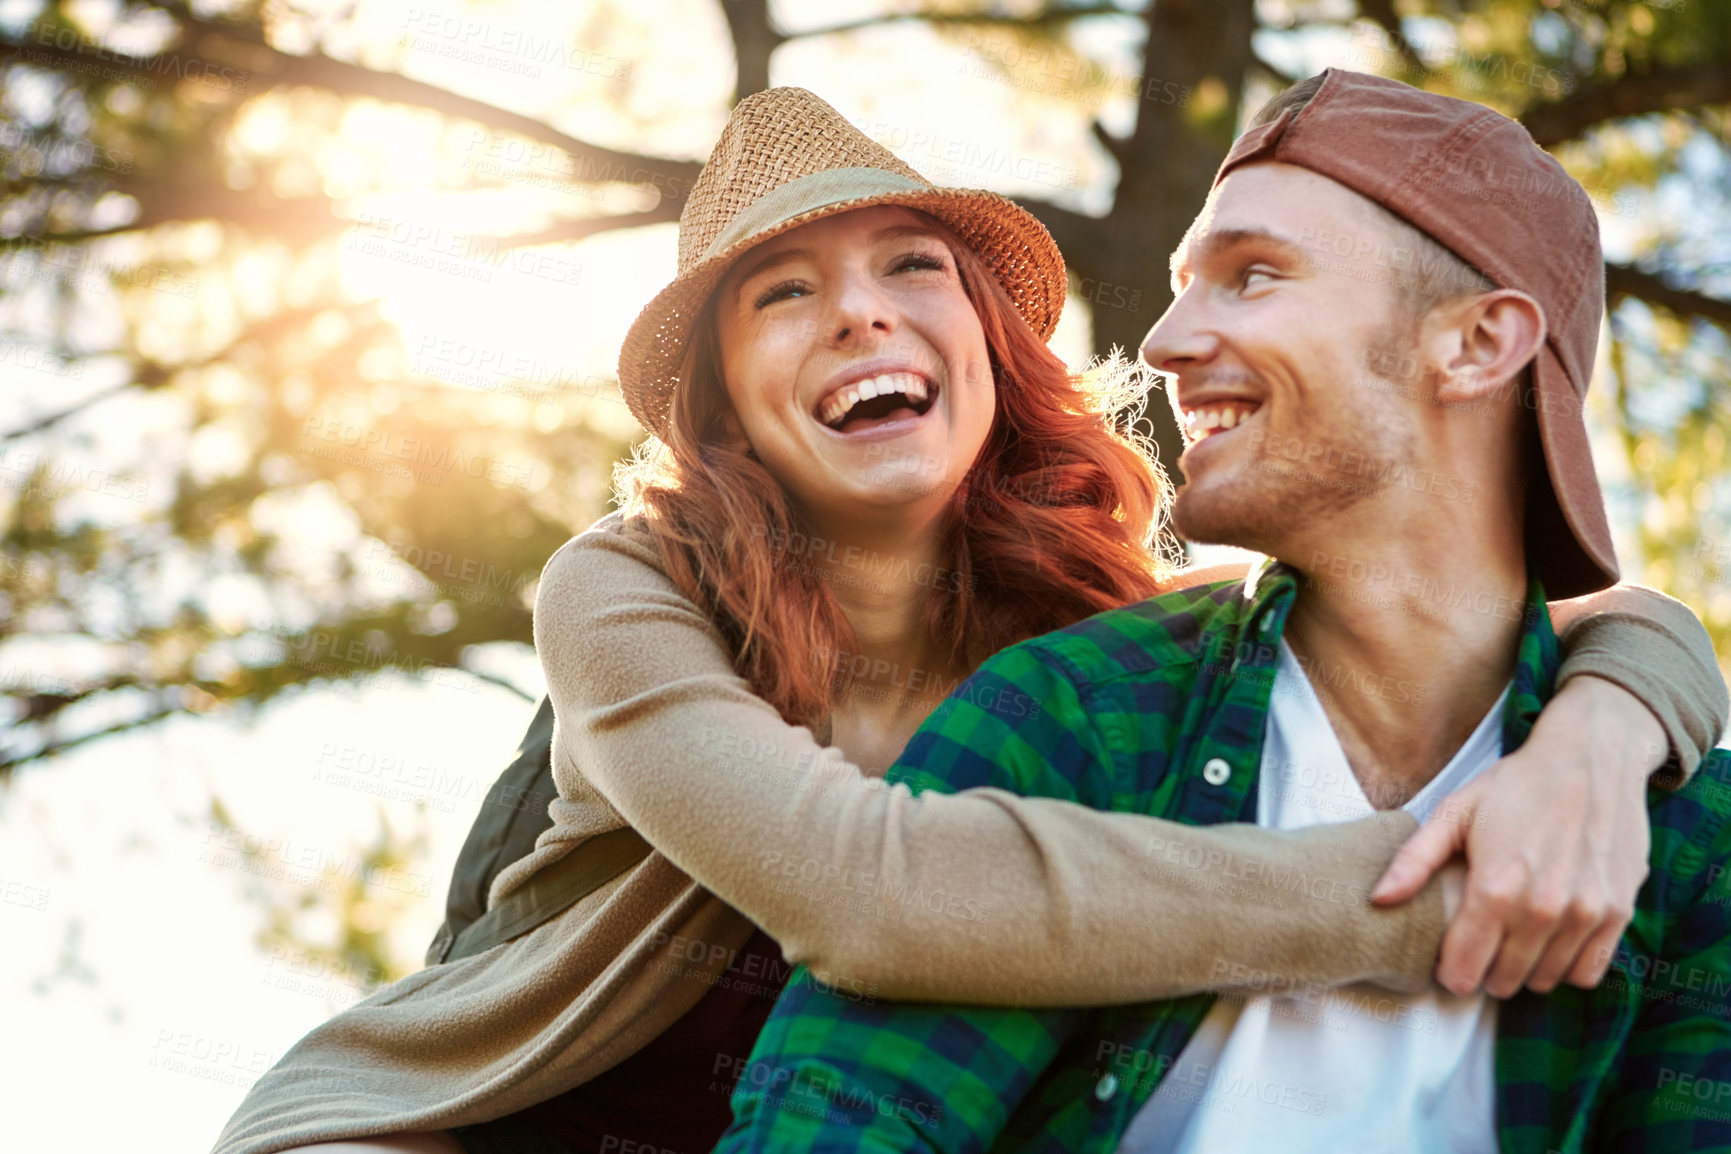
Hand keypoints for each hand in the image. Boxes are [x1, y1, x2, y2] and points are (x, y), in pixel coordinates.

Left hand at [1369, 675, 1663, 997]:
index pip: (1464, 970)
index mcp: (1494, 887)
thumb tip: (1378, 900)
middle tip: (1481, 946)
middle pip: (1502, 981)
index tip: (1449, 959)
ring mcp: (1584, 914)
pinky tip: (1551, 942)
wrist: (1591, 758)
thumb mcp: (1455, 812)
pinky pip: (1587, 972)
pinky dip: (1566, 966)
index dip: (1451, 972)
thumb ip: (1414, 860)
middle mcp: (1541, 909)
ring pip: (1544, 980)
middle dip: (1485, 971)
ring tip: (1513, 941)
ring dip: (1524, 971)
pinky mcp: (1618, 913)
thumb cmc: (1516, 784)